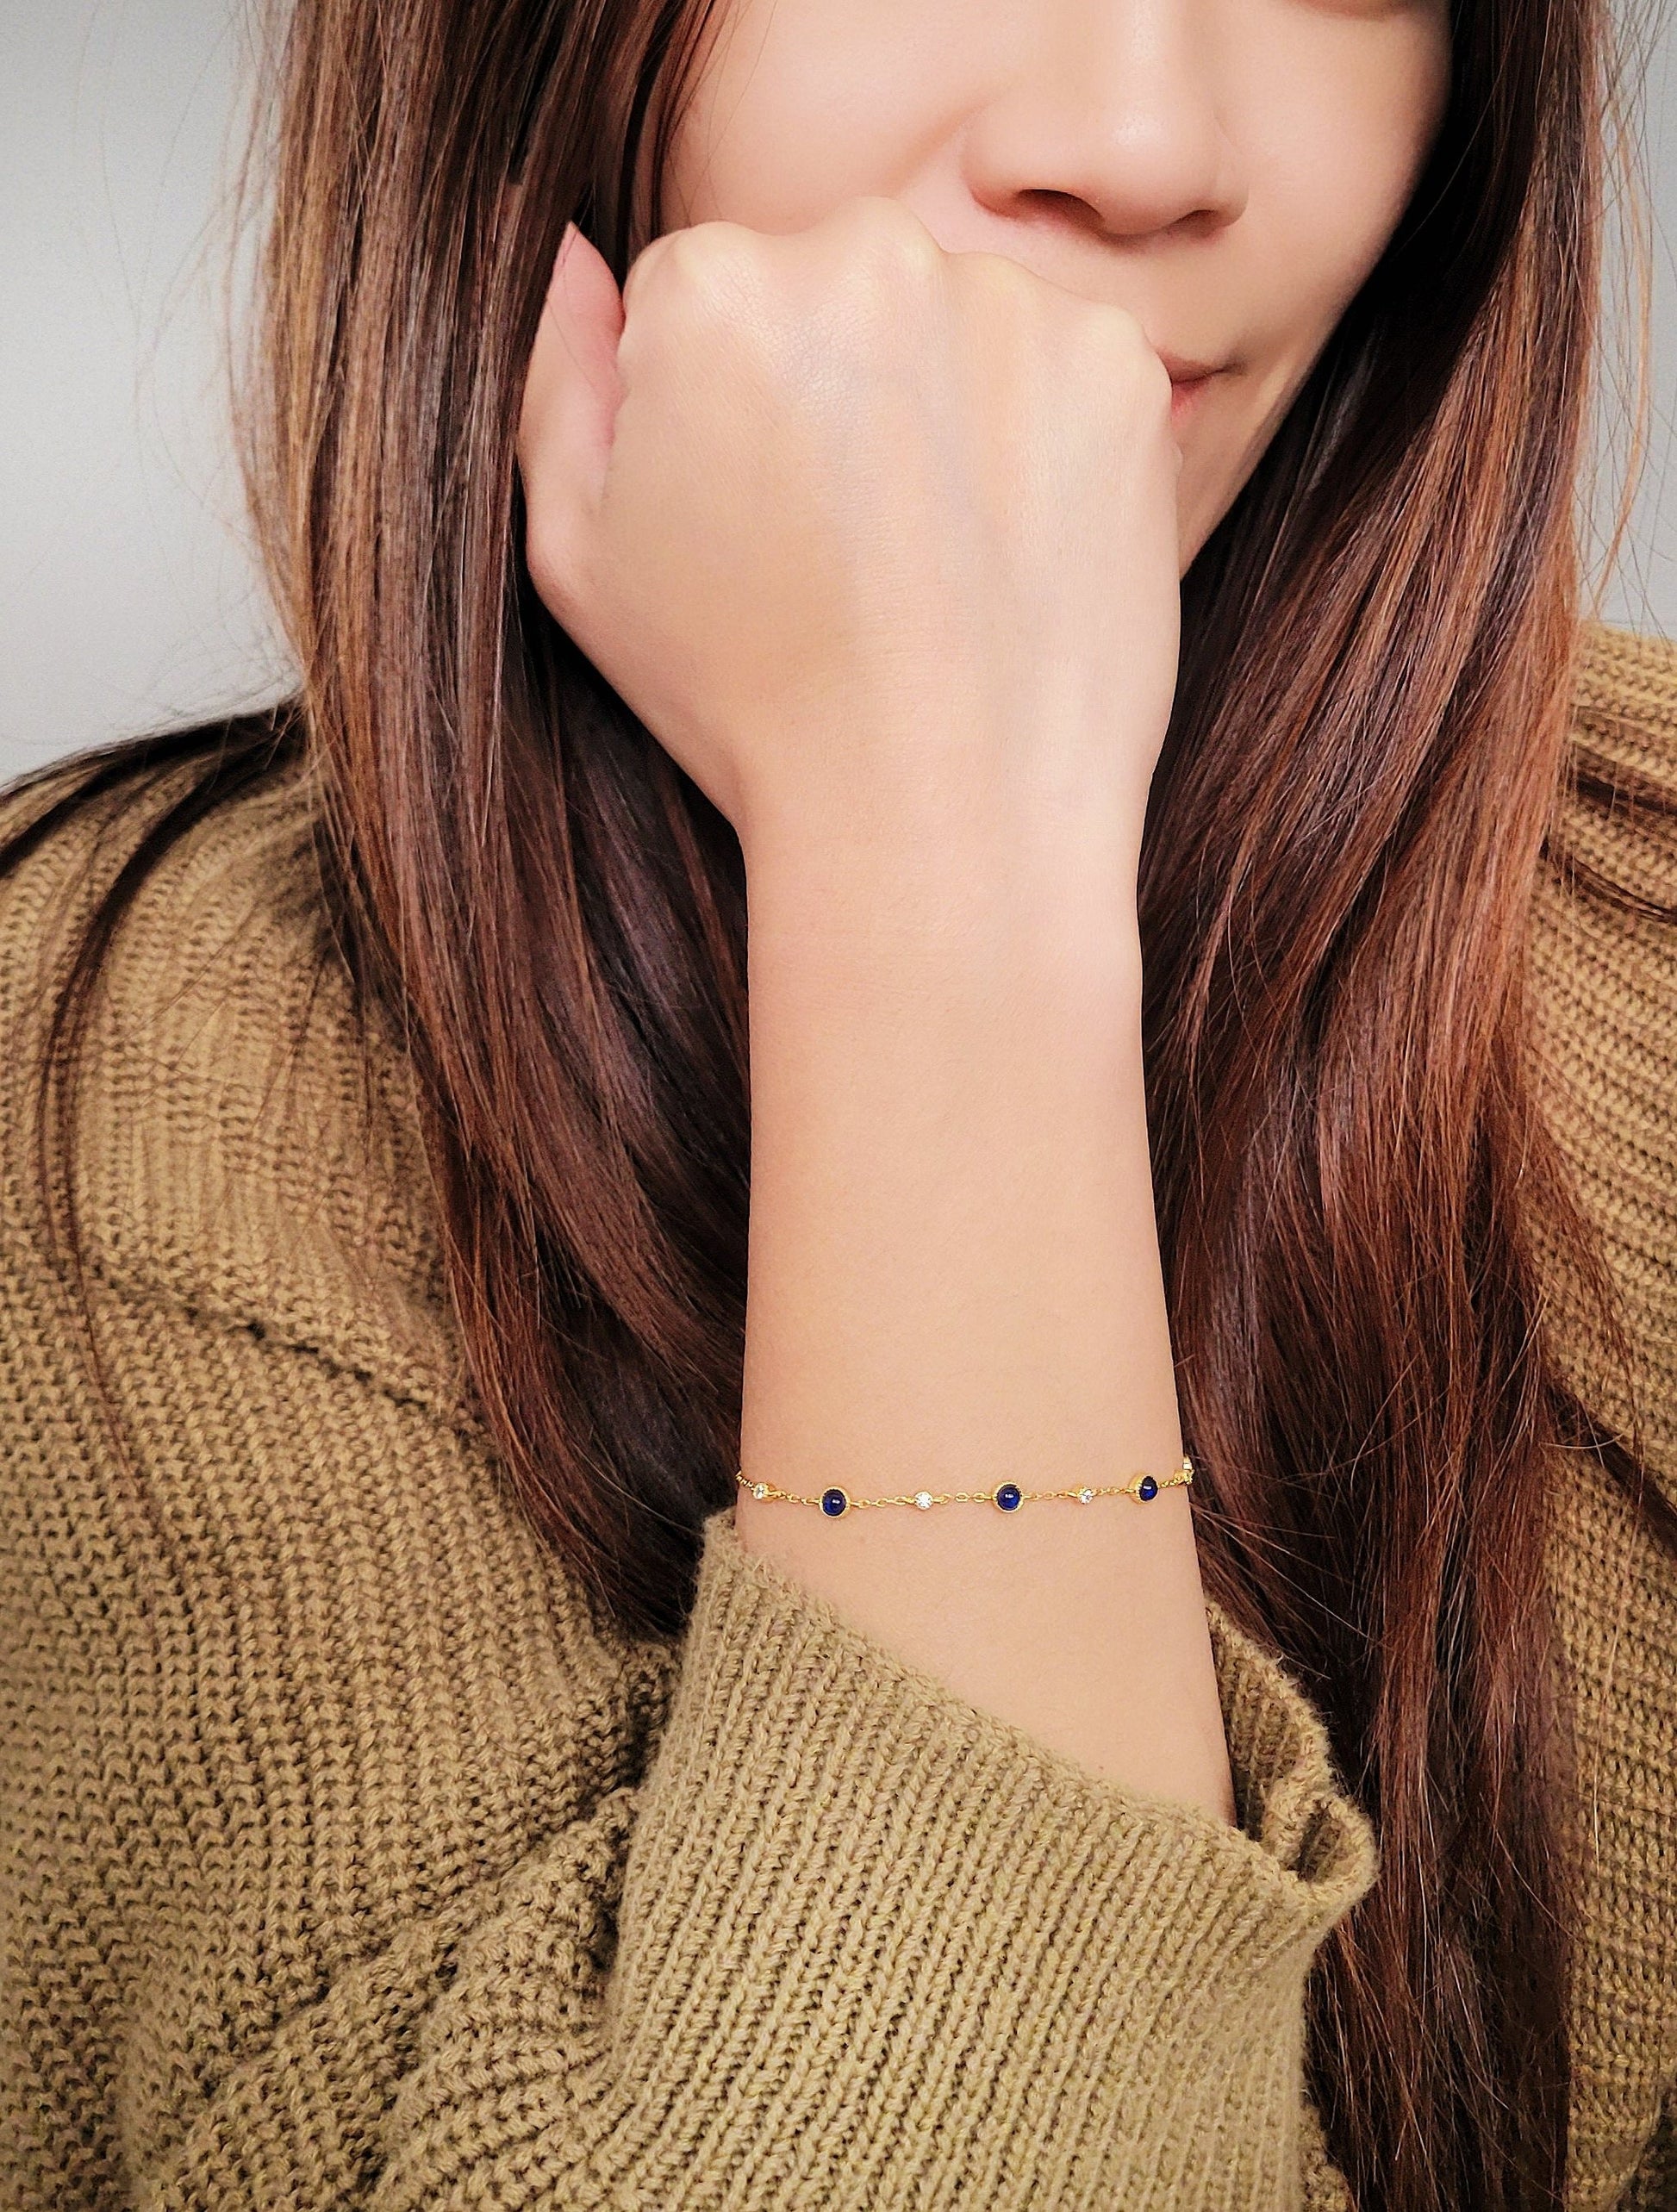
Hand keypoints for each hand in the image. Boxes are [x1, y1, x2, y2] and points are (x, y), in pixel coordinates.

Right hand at [516, 198, 1182, 879]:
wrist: (941, 817)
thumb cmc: (748, 705)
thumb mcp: (581, 558)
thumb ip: (561, 378)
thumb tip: (580, 257)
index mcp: (713, 284)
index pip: (706, 297)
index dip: (722, 416)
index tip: (753, 520)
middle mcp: (866, 253)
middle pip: (836, 287)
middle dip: (836, 386)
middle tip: (847, 548)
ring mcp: (1010, 305)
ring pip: (957, 322)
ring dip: (945, 407)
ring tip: (931, 564)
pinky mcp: (1118, 370)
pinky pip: (1063, 374)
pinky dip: (1043, 445)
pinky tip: (1008, 555)